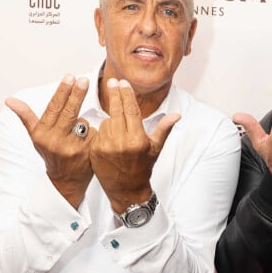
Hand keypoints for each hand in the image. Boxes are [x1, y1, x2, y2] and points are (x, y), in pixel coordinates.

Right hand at [6, 75, 95, 208]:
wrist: (65, 181)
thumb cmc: (50, 153)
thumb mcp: (36, 137)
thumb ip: (26, 117)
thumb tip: (9, 100)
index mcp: (42, 135)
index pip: (53, 108)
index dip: (62, 92)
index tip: (69, 77)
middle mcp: (56, 142)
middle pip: (70, 112)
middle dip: (77, 94)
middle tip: (84, 80)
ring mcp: (73, 148)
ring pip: (84, 123)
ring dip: (83, 123)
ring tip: (77, 135)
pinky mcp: (88, 153)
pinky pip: (94, 133)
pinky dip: (93, 133)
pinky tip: (88, 142)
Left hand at [90, 78, 179, 211]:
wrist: (126, 190)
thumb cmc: (142, 169)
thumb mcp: (155, 149)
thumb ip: (164, 129)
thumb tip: (176, 115)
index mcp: (137, 140)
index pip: (131, 110)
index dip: (127, 95)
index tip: (123, 83)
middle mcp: (121, 142)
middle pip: (116, 110)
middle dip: (115, 95)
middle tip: (113, 82)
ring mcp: (106, 147)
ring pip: (107, 121)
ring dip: (111, 119)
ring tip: (118, 127)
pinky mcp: (95, 151)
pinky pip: (98, 132)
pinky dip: (103, 131)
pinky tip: (109, 137)